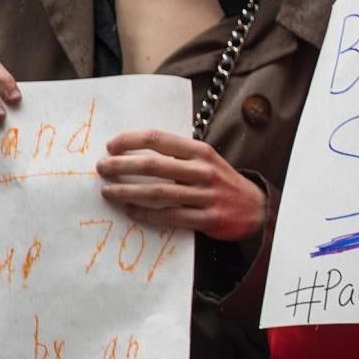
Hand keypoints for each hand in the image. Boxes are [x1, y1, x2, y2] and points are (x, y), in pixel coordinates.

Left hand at [97, 131, 267, 240]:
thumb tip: (134, 152)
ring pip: (158, 193)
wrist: (256, 208)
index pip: (159, 140)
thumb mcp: (207, 160)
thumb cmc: (222, 181)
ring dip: (127, 192)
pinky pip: (169, 217)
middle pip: (154, 166)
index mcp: (201, 152)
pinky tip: (129, 210)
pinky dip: (145, 213)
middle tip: (102, 168)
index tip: (111, 146)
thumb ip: (178, 155)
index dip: (131, 141)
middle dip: (122, 166)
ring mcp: (206, 196)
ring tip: (107, 191)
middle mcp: (204, 171)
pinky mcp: (207, 219)